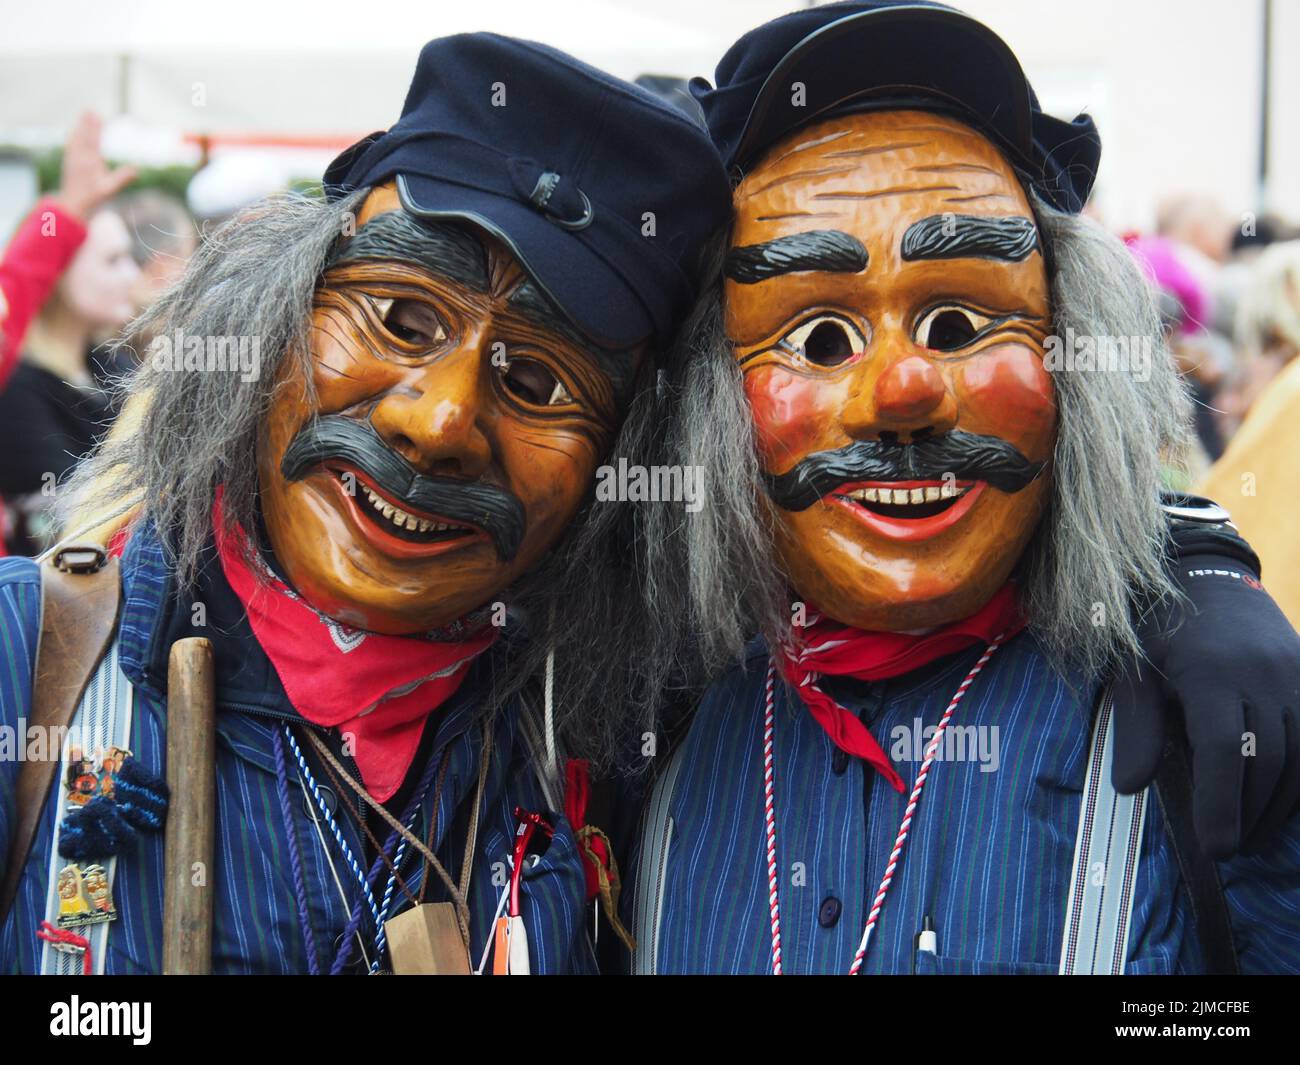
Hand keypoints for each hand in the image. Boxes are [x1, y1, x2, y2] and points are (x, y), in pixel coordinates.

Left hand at [51, 112, 136, 219]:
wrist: (72, 204)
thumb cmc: (93, 197)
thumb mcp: (110, 189)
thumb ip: (123, 177)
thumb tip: (137, 168)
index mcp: (89, 161)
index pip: (93, 139)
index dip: (95, 126)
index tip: (98, 115)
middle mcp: (79, 157)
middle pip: (83, 135)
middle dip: (86, 122)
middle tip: (90, 109)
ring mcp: (72, 158)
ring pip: (75, 137)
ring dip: (79, 126)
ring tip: (83, 116)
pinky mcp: (68, 162)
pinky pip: (71, 144)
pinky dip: (74, 135)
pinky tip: (74, 132)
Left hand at [1112, 556, 1299, 857]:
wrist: (1202, 575)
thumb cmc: (1158, 629)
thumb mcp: (1134, 671)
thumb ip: (1136, 728)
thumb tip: (1129, 786)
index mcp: (1210, 670)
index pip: (1224, 749)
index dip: (1220, 804)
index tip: (1215, 848)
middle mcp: (1262, 671)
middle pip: (1268, 761)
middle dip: (1249, 814)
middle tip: (1228, 850)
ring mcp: (1295, 671)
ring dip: (1278, 805)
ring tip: (1250, 835)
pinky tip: (1279, 802)